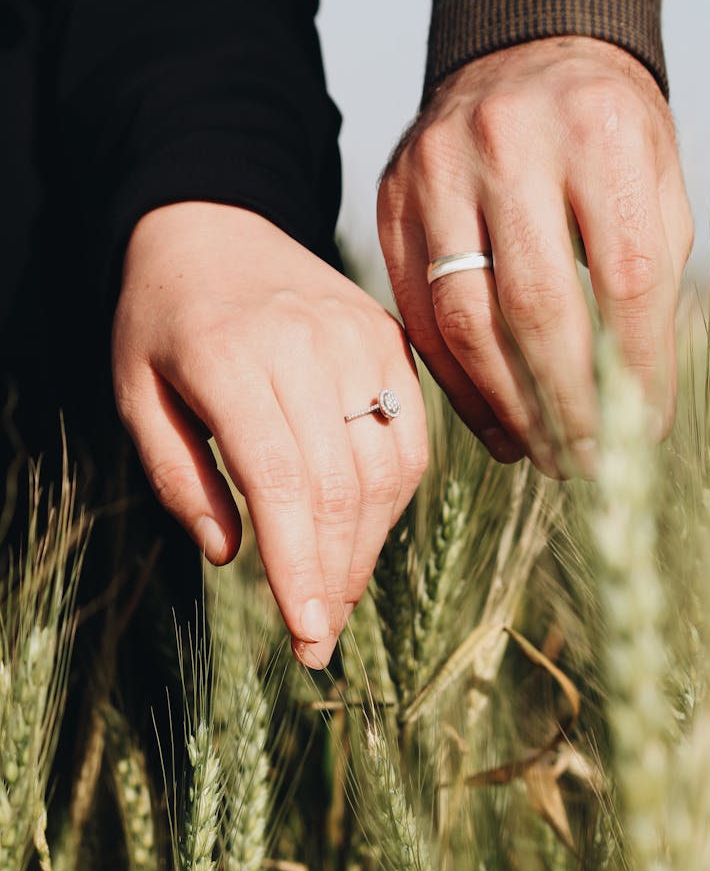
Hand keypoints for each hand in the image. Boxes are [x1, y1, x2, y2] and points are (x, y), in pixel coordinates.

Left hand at [112, 203, 427, 666]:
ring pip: (387, 470)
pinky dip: (393, 499)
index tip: (306, 637)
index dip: (298, 568)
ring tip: (335, 597)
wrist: (216, 228)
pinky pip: (411, 437)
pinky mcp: (391, 338)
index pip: (281, 482)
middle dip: (334, 577)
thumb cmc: (164, 319)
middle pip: (341, 486)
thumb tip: (231, 555)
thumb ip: (176, 474)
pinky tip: (362, 534)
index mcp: (230, 355)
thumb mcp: (136, 393)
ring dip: (366, 549)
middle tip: (318, 642)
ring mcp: (360, 336)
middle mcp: (307, 344)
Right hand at [377, 37, 693, 475]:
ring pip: (466, 321)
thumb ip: (650, 275)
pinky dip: (457, 384)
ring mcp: (437, 171)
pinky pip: (419, 315)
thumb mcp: (653, 178)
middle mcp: (509, 142)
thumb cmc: (602, 133)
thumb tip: (633, 397)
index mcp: (598, 130)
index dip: (639, 369)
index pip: (623, 277)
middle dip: (567, 404)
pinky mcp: (392, 201)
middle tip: (586, 463)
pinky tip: (494, 423)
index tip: (646, 430)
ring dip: (509, 406)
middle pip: (537, 308)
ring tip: (542, 454)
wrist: (520, 55)